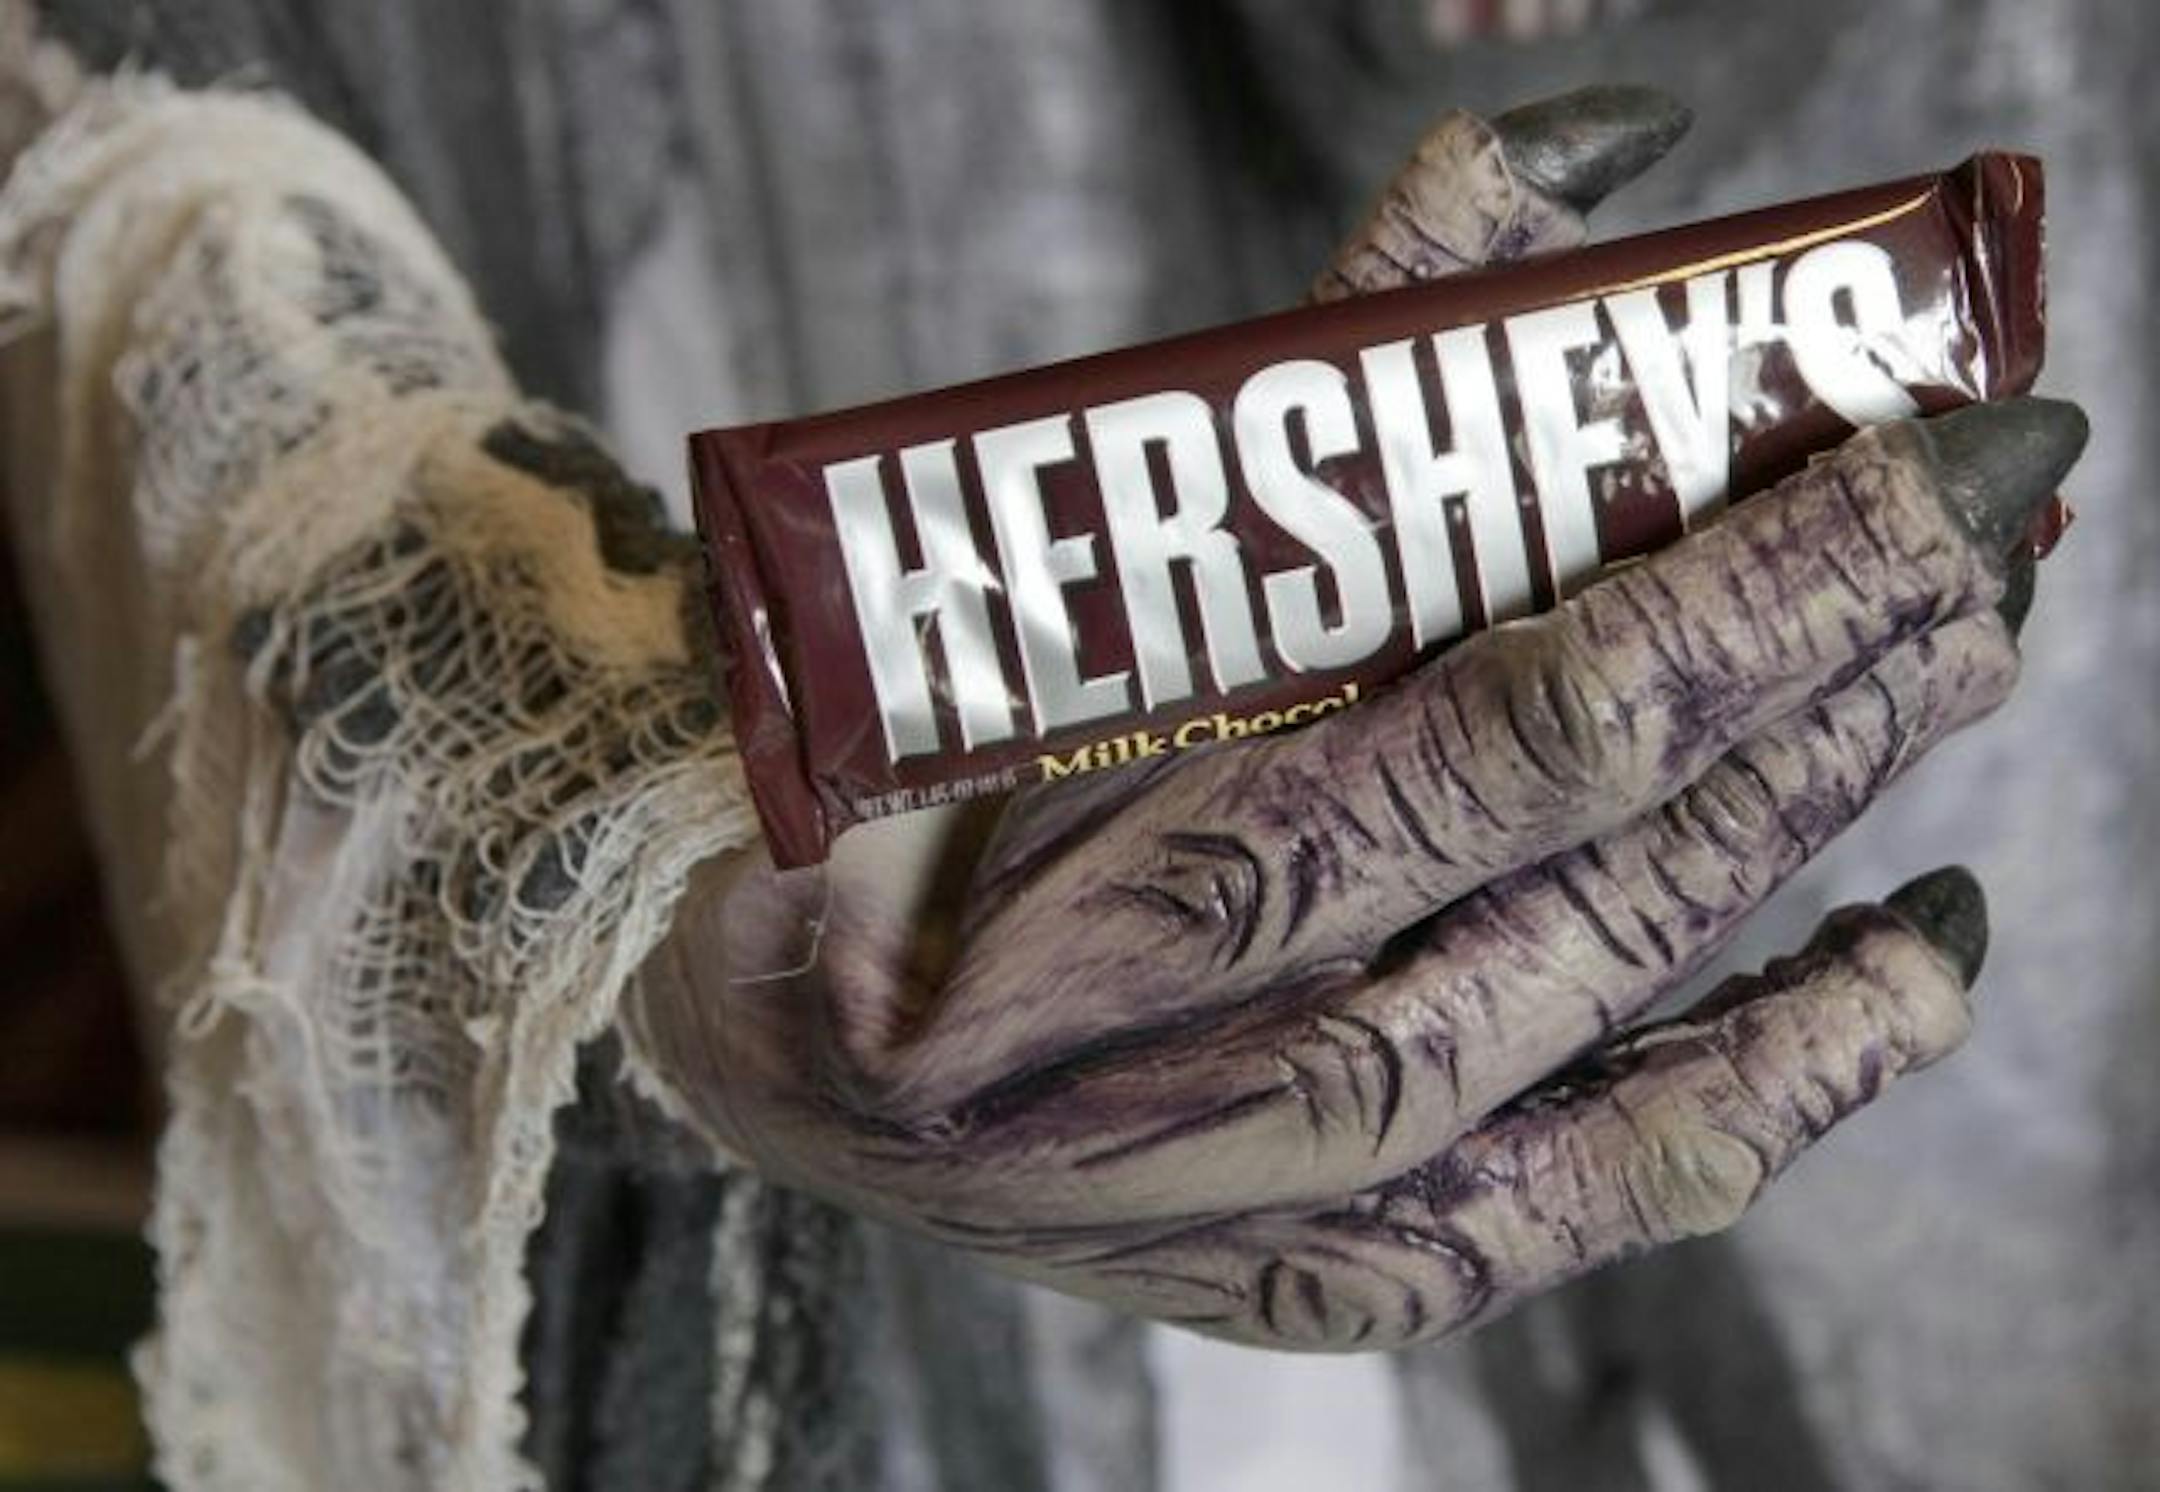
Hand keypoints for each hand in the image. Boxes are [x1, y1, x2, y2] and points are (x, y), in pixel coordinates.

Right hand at [628, 89, 2089, 1349]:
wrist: (785, 1050)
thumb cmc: (916, 778)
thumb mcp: (1074, 574)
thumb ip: (1324, 370)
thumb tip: (1584, 144)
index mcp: (1120, 859)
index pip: (1527, 718)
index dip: (1765, 582)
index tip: (1938, 438)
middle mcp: (1217, 1057)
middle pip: (1612, 862)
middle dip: (1840, 667)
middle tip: (1993, 506)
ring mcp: (1286, 1194)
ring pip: (1631, 1013)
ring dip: (1827, 822)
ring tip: (1962, 659)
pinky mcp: (1330, 1278)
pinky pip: (1599, 1202)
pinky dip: (1784, 1086)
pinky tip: (1913, 962)